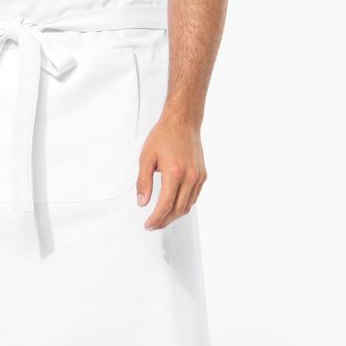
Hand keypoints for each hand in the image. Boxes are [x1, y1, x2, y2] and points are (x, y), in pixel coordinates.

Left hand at [136, 109, 206, 229]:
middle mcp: (190, 176)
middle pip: (178, 210)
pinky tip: (173, 204)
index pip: (165, 205)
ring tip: (161, 216)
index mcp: (174, 172)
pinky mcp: (203, 175)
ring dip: (174, 215)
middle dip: (164, 221)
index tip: (148, 224)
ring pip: (188, 206)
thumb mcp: (146, 157)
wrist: (182, 121)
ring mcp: (198, 177)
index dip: (156, 219)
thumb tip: (142, 202)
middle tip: (153, 224)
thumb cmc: (164, 135)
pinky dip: (183, 205)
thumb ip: (143, 182)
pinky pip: (194, 197)